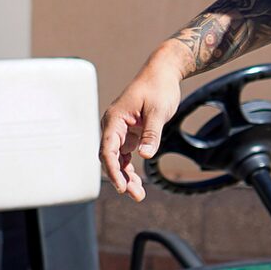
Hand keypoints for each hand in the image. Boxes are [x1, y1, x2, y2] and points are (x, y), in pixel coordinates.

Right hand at [99, 46, 186, 201]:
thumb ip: (151, 134)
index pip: (107, 150)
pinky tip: (137, 183)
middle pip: (111, 158)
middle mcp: (113, 127)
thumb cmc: (159, 88)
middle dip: (121, 178)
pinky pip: (125, 156)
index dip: (113, 170)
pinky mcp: (129, 134)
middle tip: (136, 196)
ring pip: (118, 160)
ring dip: (126, 177)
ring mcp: (120, 131)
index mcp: (114, 119)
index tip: (122, 186)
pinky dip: (130, 169)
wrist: (163, 73)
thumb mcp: (158, 112)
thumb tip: (145, 156)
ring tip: (139, 195)